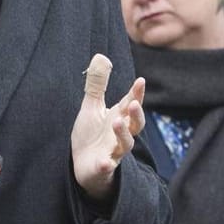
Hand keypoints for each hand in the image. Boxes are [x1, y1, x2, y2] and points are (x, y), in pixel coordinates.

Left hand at [70, 54, 145, 201]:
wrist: (82, 165)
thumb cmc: (91, 135)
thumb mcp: (92, 107)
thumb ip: (98, 85)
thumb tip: (101, 56)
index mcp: (118, 118)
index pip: (130, 103)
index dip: (137, 93)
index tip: (140, 81)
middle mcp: (120, 135)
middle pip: (135, 125)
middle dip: (136, 114)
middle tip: (133, 103)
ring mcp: (113, 152)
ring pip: (125, 144)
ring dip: (123, 134)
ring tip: (117, 122)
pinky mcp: (103, 167)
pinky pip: (107, 167)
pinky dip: (107, 165)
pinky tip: (105, 162)